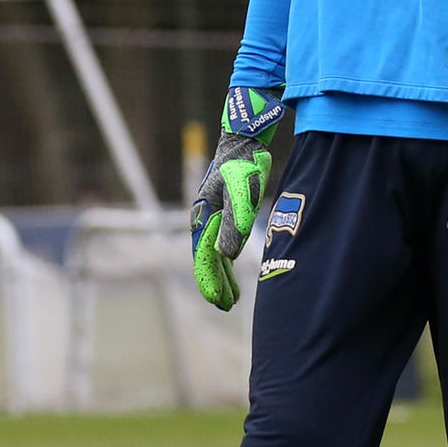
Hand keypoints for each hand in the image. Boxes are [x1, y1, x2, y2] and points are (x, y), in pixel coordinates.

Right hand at [190, 87, 284, 310]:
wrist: (245, 140)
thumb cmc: (243, 164)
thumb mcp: (241, 193)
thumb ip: (234, 223)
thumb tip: (226, 256)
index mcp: (203, 216)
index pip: (204, 257)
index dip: (210, 281)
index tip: (218, 302)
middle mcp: (204, 218)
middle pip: (207, 259)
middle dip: (215, 284)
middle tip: (225, 306)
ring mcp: (213, 216)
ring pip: (214, 253)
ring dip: (220, 275)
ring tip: (230, 298)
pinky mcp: (224, 212)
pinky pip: (222, 242)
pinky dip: (226, 260)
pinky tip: (232, 270)